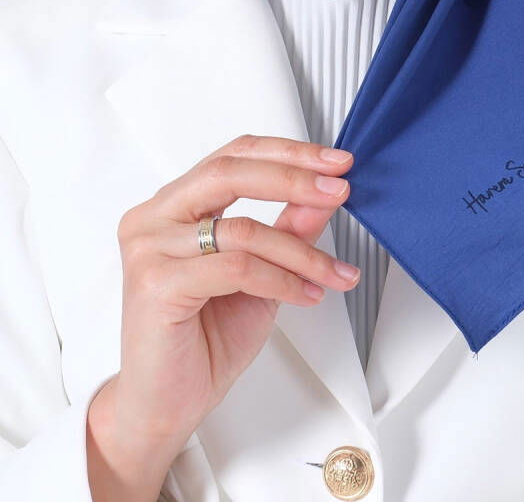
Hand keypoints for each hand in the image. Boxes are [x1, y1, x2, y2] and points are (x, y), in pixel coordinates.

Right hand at [109, 135, 360, 452]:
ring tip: (332, 273)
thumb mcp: (263, 273)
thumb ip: (288, 229)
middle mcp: (154, 217)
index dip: (288, 152)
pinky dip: (281, 279)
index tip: (335, 162)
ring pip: (242, 228)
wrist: (166, 406)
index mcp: (174, 204)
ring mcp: (149, 247)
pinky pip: (236, 268)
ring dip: (300, 250)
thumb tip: (326, 191)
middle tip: (338, 189)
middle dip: (294, 177)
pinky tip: (306, 293)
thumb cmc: (204, 340)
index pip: (234, 155)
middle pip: (229, 171)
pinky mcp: (156, 283)